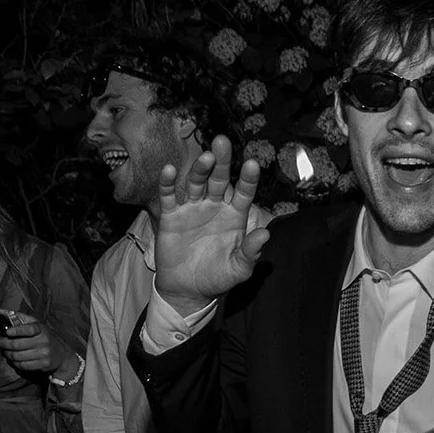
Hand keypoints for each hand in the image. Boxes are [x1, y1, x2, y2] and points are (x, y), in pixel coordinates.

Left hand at [0, 313, 66, 373]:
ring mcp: (44, 354)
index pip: (29, 329)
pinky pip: (22, 366)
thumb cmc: (43, 336)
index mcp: (41, 329)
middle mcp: (43, 341)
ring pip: (17, 356)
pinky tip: (14, 359)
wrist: (61, 354)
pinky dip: (14, 363)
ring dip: (7, 354)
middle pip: (17, 345)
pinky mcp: (43, 365)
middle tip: (1, 343)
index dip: (17, 330)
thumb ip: (16, 316)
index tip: (7, 332)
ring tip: (6, 351)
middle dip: (4, 344)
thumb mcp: (33, 324)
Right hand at [153, 136, 269, 315]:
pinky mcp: (172, 215)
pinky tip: (169, 170)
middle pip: (219, 179)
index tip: (251, 164)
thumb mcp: (238, 269)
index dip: (247, 179)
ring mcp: (192, 208)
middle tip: (222, 142)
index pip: (243, 193)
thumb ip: (250, 252)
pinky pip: (169, 196)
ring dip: (199, 169)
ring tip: (205, 158)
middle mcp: (214, 207)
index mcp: (234, 216)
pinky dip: (168, 183)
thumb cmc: (217, 278)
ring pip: (196, 183)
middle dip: (222, 162)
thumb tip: (265, 235)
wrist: (188, 290)